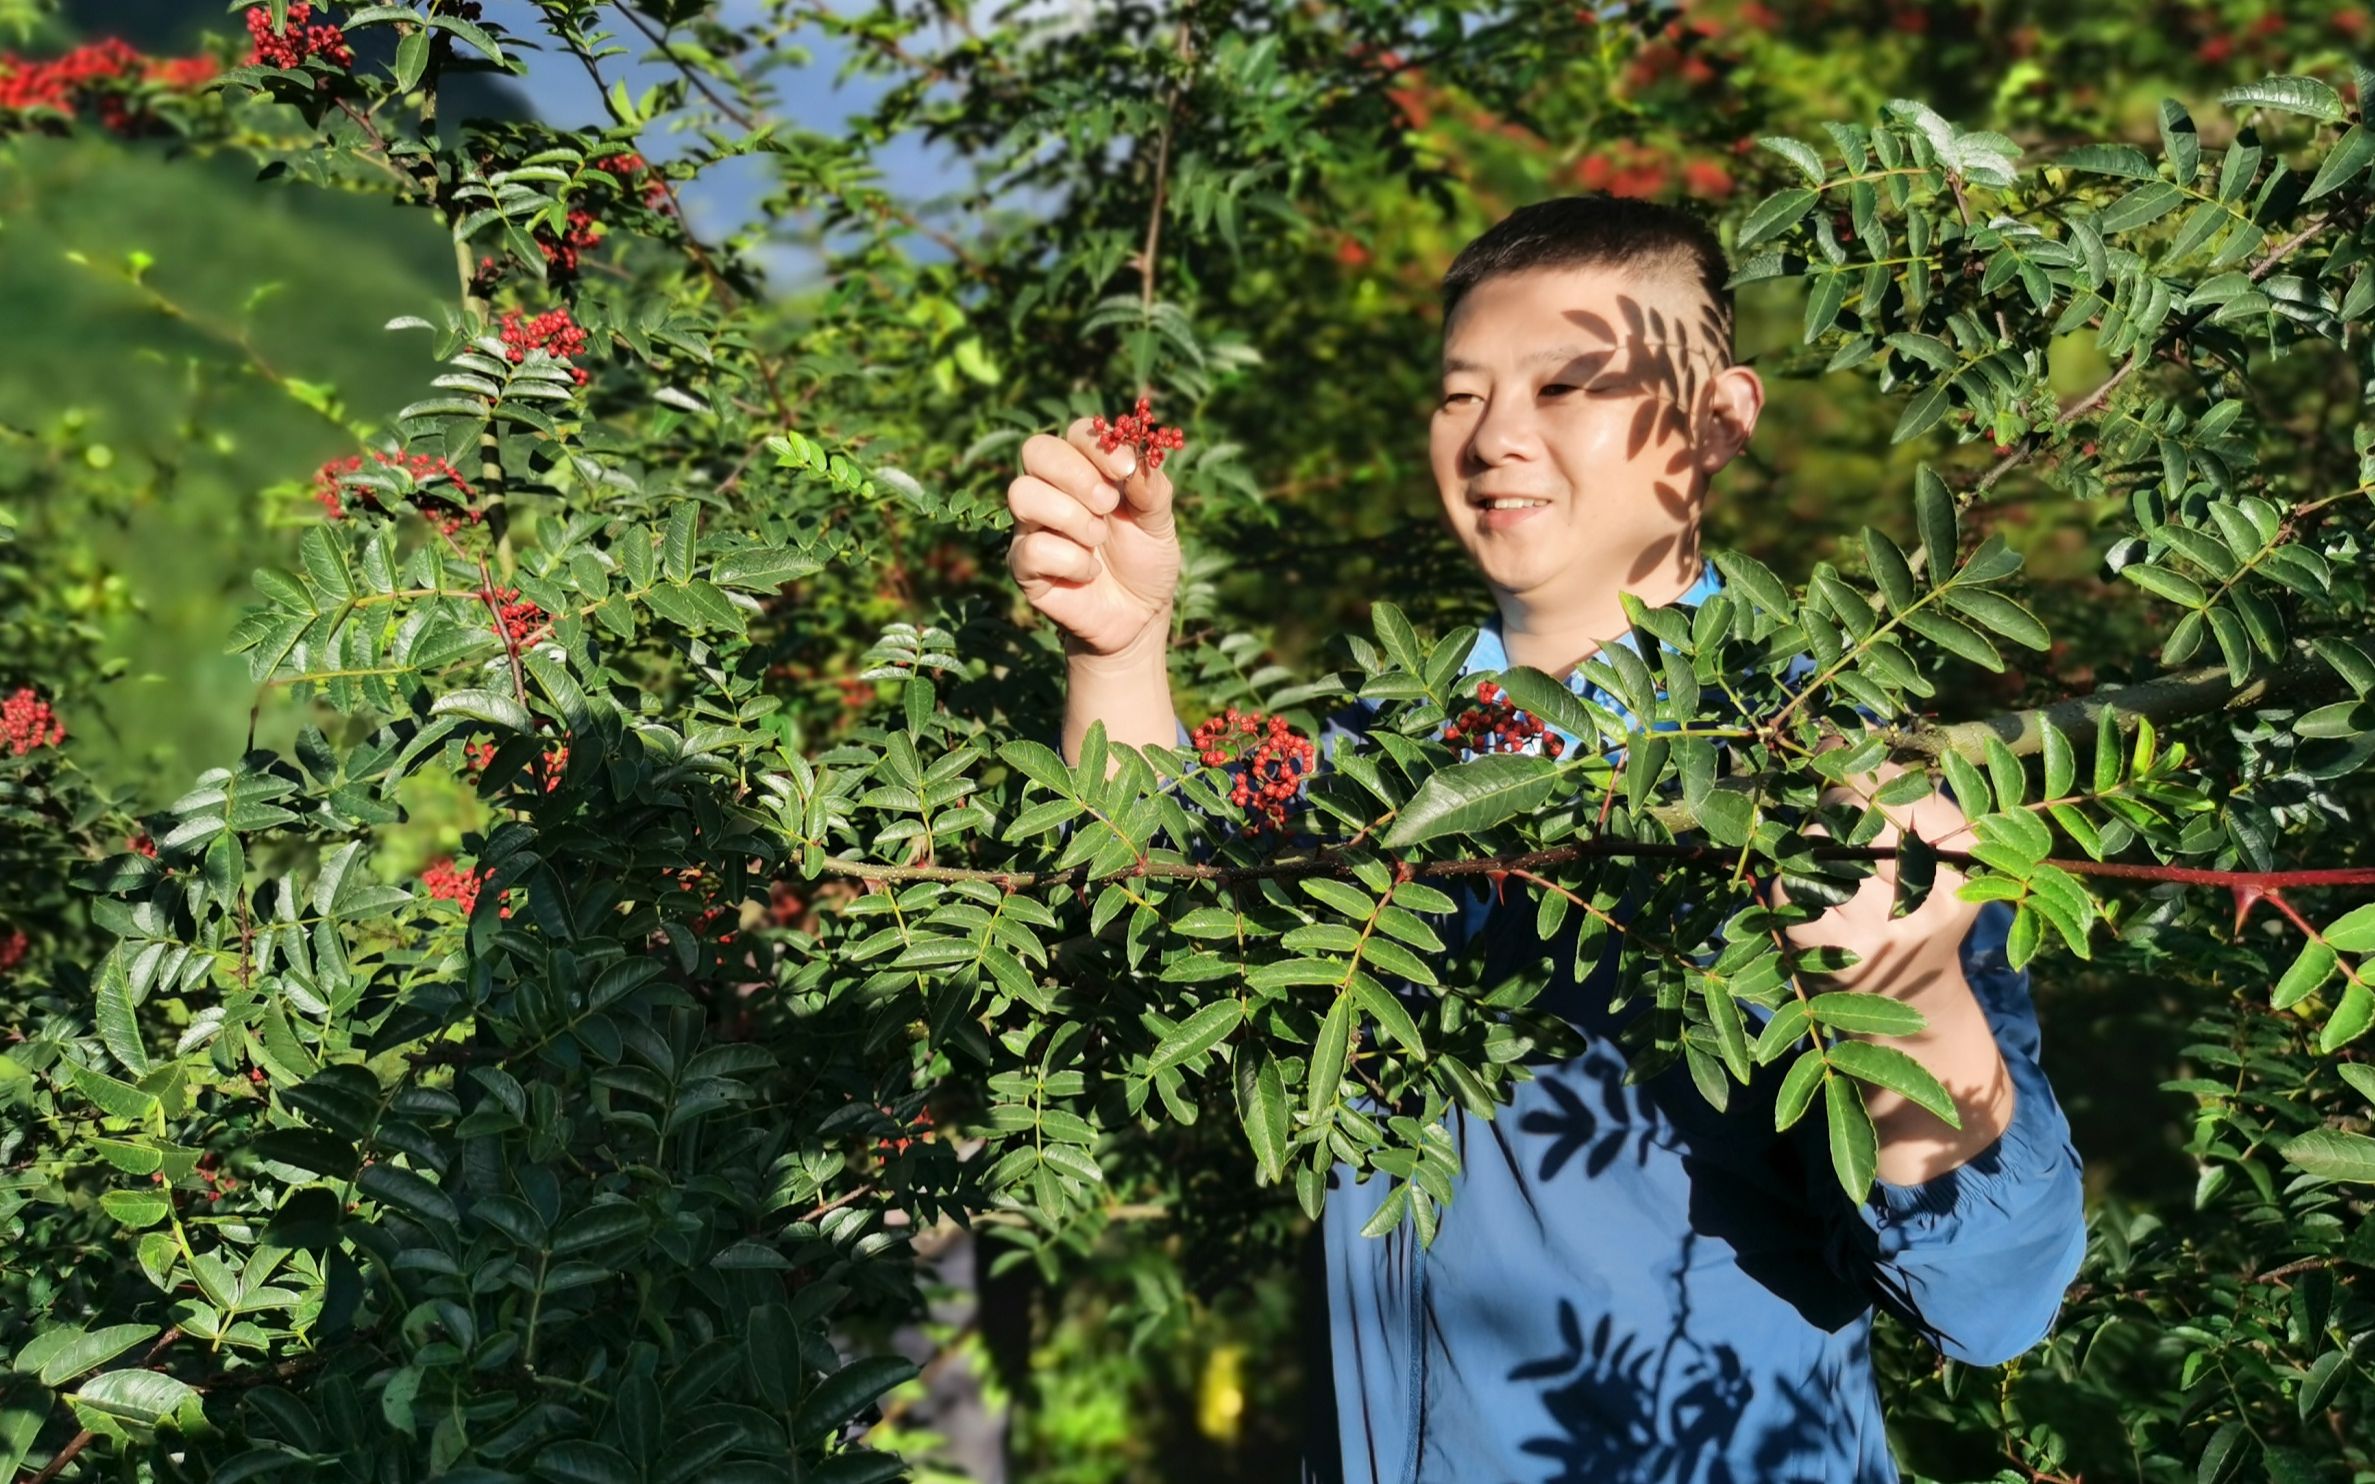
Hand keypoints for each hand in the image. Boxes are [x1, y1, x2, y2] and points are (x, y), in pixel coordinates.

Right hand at [1006, 416, 1180, 660]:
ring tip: (1098, 540)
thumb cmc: (1145, 561)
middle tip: (1107, 505)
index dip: (1097, 446)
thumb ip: (1151, 488)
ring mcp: (1032, 526)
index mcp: (1086, 470)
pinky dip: (1071, 561)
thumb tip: (1138, 458)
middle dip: (1076, 475)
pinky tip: (1090, 572)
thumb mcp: (1160, 523)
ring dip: (1070, 517)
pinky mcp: (1022, 565)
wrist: (1139, 616)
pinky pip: (1031, 548)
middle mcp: (1052, 490)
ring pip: (1022, 494)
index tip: (1125, 471)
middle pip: (1036, 450)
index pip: (1075, 433)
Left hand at [1776, 758, 1981, 995]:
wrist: (1918, 998)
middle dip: (1837, 807)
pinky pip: (1792, 888)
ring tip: (1833, 864)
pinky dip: (1792, 884)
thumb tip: (1835, 738)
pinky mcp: (1838, 953)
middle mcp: (1931, 900)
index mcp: (1967, 865)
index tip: (1844, 762)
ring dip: (1814, 845)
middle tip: (1835, 815)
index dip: (1866, 775)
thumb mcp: (1938, 853)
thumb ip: (1904, 795)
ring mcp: (1883, 930)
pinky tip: (1815, 896)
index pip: (1905, 794)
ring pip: (1820, 848)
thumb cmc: (1923, 906)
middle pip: (1858, 816)